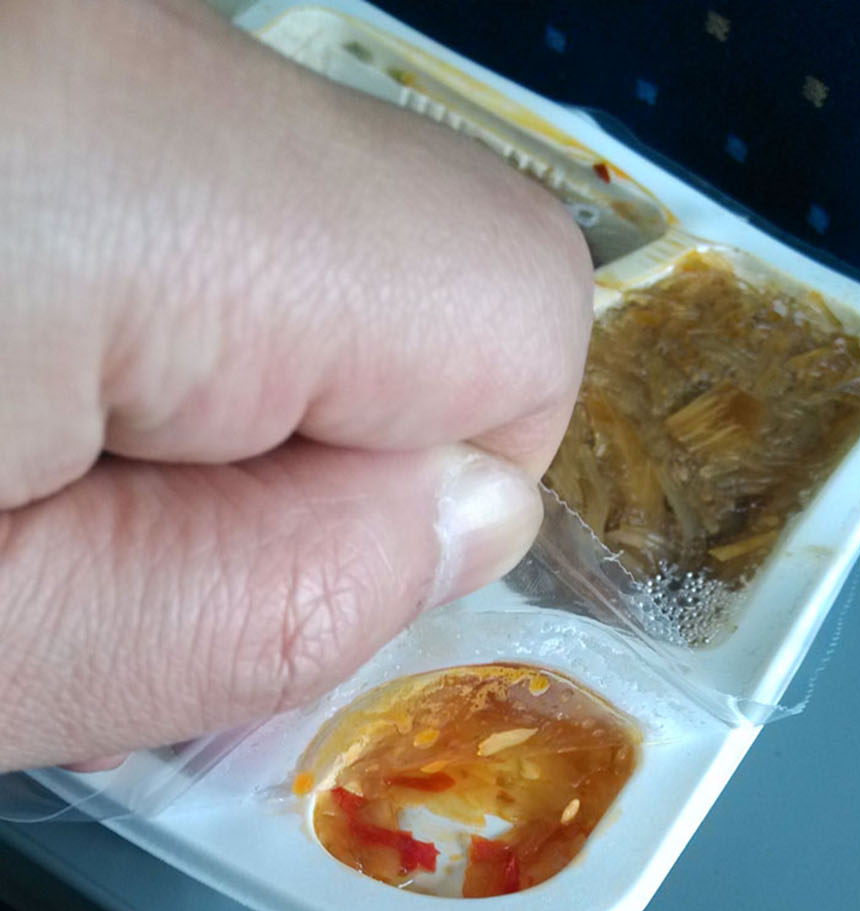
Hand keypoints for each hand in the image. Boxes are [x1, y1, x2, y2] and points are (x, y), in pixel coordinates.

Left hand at [0, 0, 590, 771]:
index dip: (444, 485)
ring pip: (300, 225)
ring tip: (36, 469)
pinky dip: (141, 312)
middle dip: (330, 436)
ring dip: (220, 383)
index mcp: (141, 173)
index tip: (268, 568)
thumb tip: (459, 525)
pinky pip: (189, 192)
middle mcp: (117, 27)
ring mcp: (71, 21)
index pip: (515, 305)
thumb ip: (254, 608)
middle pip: (420, 247)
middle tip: (122, 538)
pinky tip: (18, 382)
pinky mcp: (38, 51)